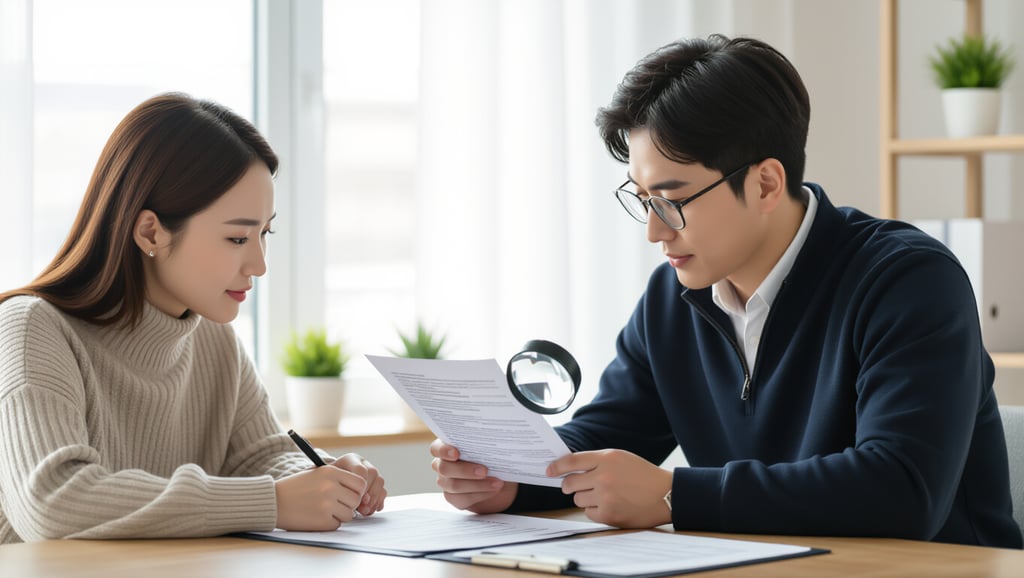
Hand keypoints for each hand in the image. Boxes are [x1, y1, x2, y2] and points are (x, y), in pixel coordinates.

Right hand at [274, 466, 367, 530]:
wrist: (273, 501)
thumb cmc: (295, 487)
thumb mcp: (317, 473)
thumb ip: (338, 478)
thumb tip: (361, 488)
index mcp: (331, 472)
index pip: (360, 483)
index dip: (357, 491)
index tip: (350, 494)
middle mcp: (331, 487)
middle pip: (356, 500)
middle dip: (349, 504)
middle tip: (337, 504)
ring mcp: (327, 504)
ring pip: (349, 514)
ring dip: (340, 515)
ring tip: (324, 510)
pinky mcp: (322, 520)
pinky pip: (337, 524)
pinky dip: (329, 523)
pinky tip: (316, 517)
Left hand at [329, 453, 386, 515]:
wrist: (327, 486)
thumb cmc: (324, 484)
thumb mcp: (326, 482)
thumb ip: (337, 486)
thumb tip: (358, 497)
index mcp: (350, 460)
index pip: (360, 469)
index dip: (360, 485)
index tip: (353, 497)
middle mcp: (362, 464)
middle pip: (373, 473)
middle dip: (369, 492)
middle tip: (361, 506)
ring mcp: (370, 474)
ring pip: (380, 482)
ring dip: (374, 498)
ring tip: (364, 510)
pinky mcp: (375, 485)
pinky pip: (383, 491)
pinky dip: (378, 502)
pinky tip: (370, 509)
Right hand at [430, 439, 517, 512]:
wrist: (500, 477)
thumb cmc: (492, 457)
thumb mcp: (490, 448)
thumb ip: (484, 444)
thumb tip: (493, 440)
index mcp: (447, 448)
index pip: (436, 448)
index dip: (443, 451)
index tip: (456, 454)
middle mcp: (442, 465)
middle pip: (444, 468)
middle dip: (465, 470)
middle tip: (485, 471)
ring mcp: (446, 482)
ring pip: (454, 485)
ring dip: (477, 484)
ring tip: (497, 483)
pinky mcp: (454, 498)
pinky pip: (463, 498)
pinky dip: (481, 494)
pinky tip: (493, 490)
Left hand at [547, 449, 671, 527]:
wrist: (665, 494)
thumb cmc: (642, 474)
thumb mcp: (620, 458)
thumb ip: (596, 461)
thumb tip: (569, 469)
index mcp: (607, 458)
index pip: (572, 461)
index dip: (556, 467)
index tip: (549, 471)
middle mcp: (604, 476)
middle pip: (570, 483)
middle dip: (569, 485)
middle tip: (574, 486)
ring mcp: (606, 497)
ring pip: (578, 499)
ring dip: (585, 498)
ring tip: (602, 495)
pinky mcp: (609, 515)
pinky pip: (588, 513)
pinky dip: (594, 510)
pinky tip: (608, 505)